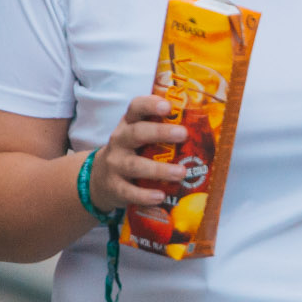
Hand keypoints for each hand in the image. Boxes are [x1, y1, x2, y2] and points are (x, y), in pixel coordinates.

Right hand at [85, 94, 189, 212]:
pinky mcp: (114, 187)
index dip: (151, 105)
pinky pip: (129, 192)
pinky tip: (160, 196)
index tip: (168, 106)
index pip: (136, 107)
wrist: (99, 178)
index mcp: (129, 124)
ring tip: (181, 172)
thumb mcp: (139, 136)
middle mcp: (120, 141)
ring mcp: (115, 164)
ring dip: (159, 169)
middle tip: (183, 134)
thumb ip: (161, 130)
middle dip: (160, 132)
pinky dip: (145, 196)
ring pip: (135, 165)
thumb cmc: (131, 152)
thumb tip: (203, 130)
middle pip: (136, 133)